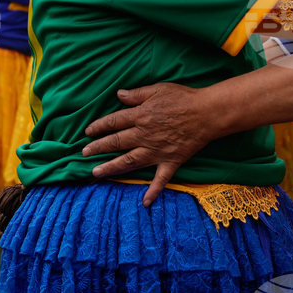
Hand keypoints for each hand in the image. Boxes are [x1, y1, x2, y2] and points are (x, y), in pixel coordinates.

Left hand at [82, 83, 215, 205]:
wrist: (207, 113)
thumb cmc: (183, 98)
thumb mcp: (158, 89)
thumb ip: (137, 94)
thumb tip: (119, 95)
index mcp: (141, 116)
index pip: (114, 122)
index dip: (99, 127)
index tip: (88, 132)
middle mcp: (144, 136)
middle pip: (116, 142)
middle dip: (98, 147)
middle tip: (85, 153)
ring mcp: (157, 151)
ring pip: (129, 161)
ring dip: (111, 167)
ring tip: (96, 173)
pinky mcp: (171, 161)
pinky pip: (161, 179)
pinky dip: (153, 191)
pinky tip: (145, 203)